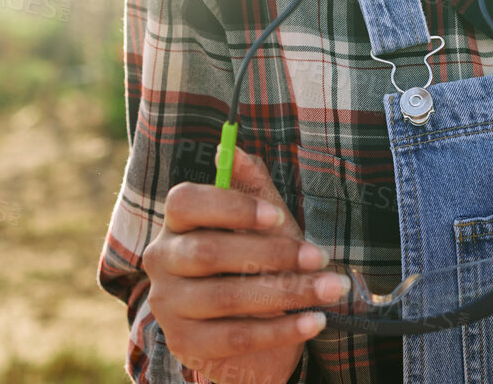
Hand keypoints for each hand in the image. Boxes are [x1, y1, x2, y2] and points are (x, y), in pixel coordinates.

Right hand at [142, 146, 350, 382]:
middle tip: (321, 257)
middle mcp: (162, 261)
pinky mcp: (185, 345)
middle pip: (208, 253)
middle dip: (272, 254)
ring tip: (330, 289)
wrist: (252, 335)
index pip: (184, 202)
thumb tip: (233, 149)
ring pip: (226, 297)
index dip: (230, 207)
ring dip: (287, 292)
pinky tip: (313, 321)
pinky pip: (235, 337)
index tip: (276, 215)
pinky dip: (281, 330)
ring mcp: (168, 305)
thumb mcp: (262, 225)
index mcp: (177, 223)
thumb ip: (252, 187)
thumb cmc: (256, 265)